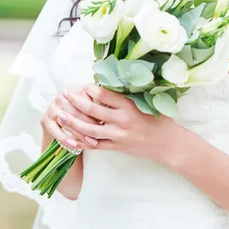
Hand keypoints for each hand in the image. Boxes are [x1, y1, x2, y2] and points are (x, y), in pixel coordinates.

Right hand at [40, 87, 100, 150]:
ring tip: (91, 143)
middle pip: (76, 111)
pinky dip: (65, 138)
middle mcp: (62, 96)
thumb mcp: (93, 107)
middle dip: (89, 125)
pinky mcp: (45, 119)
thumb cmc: (85, 114)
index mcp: (75, 90)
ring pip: (67, 121)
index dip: (96, 112)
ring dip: (80, 134)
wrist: (65, 123)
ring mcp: (52, 107)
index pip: (86, 100)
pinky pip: (55, 130)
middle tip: (101, 135)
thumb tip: (111, 110)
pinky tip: (74, 144)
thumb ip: (100, 105)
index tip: (106, 123)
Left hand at [59, 84, 182, 162]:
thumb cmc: (160, 119)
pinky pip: (95, 145)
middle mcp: (122, 120)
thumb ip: (131, 94)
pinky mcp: (117, 147)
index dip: (90, 89)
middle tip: (64, 94)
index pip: (104, 95)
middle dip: (75, 101)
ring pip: (89, 129)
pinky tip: (71, 136)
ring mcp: (118, 135)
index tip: (82, 85)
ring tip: (60, 114)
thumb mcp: (149, 102)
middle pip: (92, 110)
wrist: (168, 143)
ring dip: (72, 121)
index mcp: (129, 105)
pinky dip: (82, 141)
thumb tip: (114, 81)